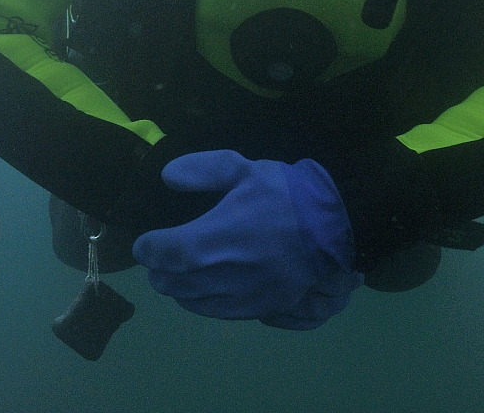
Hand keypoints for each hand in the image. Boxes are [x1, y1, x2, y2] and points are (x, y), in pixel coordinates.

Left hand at [131, 150, 361, 327]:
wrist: (339, 229)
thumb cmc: (288, 196)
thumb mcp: (245, 169)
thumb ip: (203, 170)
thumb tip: (167, 177)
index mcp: (213, 241)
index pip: (164, 254)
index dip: (148, 248)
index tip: (144, 241)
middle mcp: (222, 277)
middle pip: (173, 284)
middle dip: (160, 271)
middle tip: (158, 257)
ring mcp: (243, 298)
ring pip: (193, 303)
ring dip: (179, 289)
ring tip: (177, 274)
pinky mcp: (261, 309)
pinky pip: (219, 314)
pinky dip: (203, 303)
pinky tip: (204, 291)